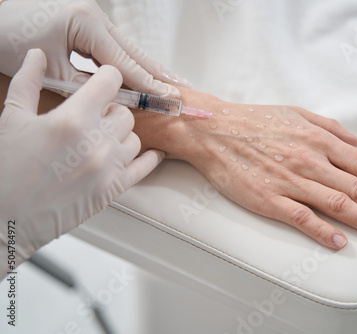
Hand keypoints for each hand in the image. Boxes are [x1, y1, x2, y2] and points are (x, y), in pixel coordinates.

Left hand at [0, 0, 190, 96]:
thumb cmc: (9, 36)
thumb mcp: (48, 69)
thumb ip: (84, 86)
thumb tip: (113, 101)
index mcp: (87, 24)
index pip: (126, 64)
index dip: (149, 86)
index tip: (169, 101)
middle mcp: (95, 16)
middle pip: (136, 51)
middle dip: (161, 73)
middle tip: (185, 89)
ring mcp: (91, 16)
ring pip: (129, 47)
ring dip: (150, 67)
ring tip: (173, 82)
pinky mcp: (85, 20)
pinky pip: (115, 44)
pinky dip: (131, 60)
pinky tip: (143, 71)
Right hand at [0, 49, 163, 271]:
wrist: (4, 218)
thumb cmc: (5, 169)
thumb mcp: (12, 119)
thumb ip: (28, 82)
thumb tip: (37, 55)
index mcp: (71, 119)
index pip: (111, 82)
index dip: (108, 78)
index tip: (103, 82)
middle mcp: (96, 141)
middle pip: (125, 113)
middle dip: (110, 112)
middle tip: (94, 119)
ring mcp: (108, 167)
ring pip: (135, 138)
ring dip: (121, 136)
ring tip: (102, 141)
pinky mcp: (114, 189)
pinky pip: (146, 166)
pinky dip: (149, 158)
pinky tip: (148, 153)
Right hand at [135, 91, 356, 249]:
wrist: (214, 131)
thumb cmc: (255, 121)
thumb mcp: (297, 113)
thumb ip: (331, 127)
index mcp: (318, 140)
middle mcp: (309, 161)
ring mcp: (289, 182)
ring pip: (338, 205)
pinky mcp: (268, 199)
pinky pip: (301, 218)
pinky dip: (323, 231)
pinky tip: (342, 242)